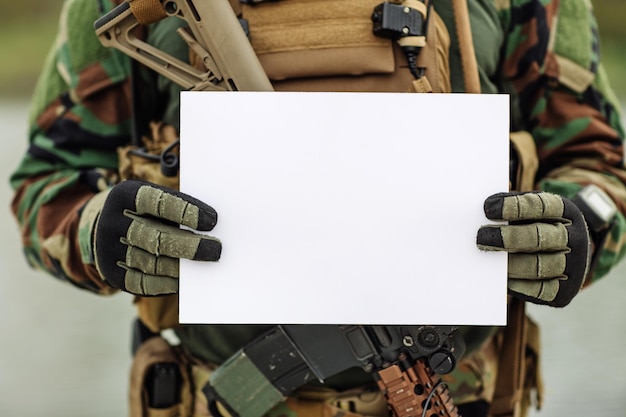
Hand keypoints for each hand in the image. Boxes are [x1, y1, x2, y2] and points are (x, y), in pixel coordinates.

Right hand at [93, 180, 220, 294]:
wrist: (106, 230)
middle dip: (188, 246)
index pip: (157, 202)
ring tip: (206, 264)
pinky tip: (186, 279)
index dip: (186, 211)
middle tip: (215, 250)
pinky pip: (143, 283)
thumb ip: (177, 210)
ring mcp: (109, 250)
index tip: (212, 221)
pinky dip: (167, 283)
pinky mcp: (113, 275)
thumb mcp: (154, 201)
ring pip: (151, 263)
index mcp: (125, 196)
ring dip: (181, 267)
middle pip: (154, 237)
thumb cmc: (146, 213)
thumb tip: (211, 228)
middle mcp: (112, 222)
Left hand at [477, 192, 590, 306]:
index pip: (541, 206)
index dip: (514, 207)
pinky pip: (539, 290)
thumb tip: (483, 213)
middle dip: (508, 238)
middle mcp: (574, 237)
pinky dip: (518, 284)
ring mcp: (573, 265)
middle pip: (540, 237)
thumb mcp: (532, 211)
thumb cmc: (539, 225)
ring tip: (487, 257)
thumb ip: (511, 209)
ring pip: (539, 266)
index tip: (489, 208)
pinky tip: (501, 277)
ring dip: (510, 263)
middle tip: (481, 237)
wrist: (570, 253)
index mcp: (565, 211)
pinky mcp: (564, 290)